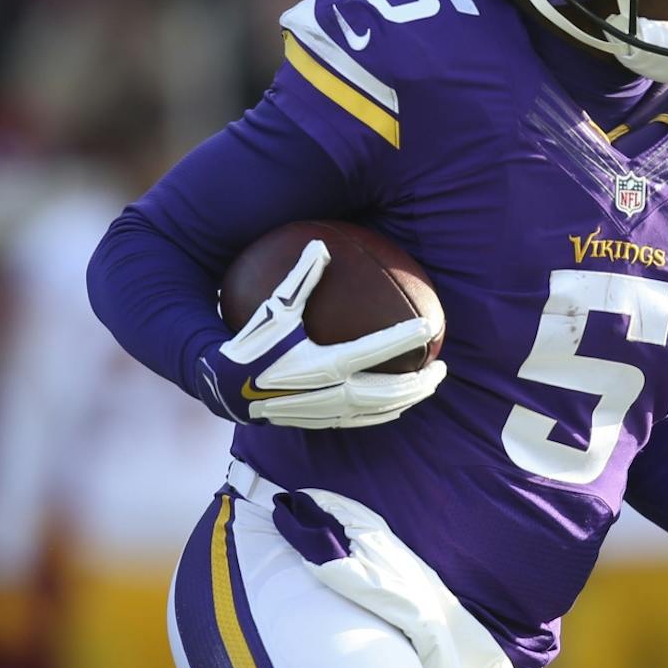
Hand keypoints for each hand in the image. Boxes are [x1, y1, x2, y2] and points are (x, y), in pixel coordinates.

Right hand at [198, 241, 445, 428]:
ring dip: (409, 399)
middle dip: (421, 380)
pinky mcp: (322, 422)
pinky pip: (363, 421)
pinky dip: (385, 412)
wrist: (225, 388)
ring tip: (428, 384)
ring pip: (381, 410)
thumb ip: (300, 279)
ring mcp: (329, 411)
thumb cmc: (250, 344)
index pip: (377, 350)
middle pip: (390, 391)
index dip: (407, 337)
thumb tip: (320, 245)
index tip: (431, 325)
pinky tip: (396, 404)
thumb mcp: (275, 310)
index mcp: (325, 363)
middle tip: (441, 365)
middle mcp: (332, 392)